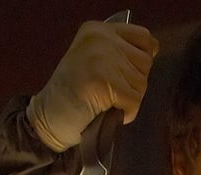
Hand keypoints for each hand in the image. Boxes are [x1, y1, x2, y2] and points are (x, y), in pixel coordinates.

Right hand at [27, 20, 158, 151]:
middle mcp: (100, 39)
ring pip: (141, 84)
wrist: (47, 119)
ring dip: (128, 100)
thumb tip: (153, 50)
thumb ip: (120, 51)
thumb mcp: (94, 60)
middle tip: (108, 93)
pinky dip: (125, 113)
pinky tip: (105, 112)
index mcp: (98, 30)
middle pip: (145, 64)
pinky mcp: (103, 82)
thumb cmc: (72, 94)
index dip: (141, 61)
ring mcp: (101, 59)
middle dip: (133, 84)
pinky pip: (134, 101)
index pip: (144, 38)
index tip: (124, 76)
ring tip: (104, 102)